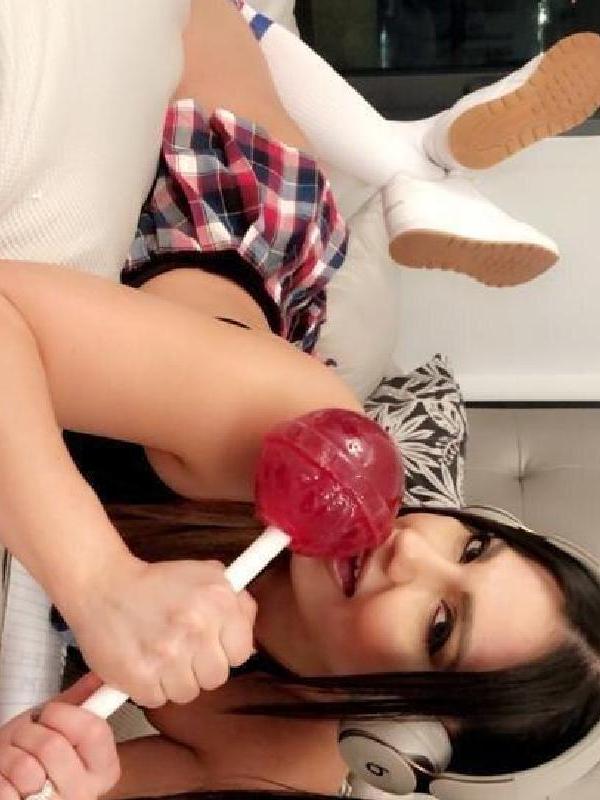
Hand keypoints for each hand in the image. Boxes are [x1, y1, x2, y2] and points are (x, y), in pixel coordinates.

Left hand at [0, 673, 119, 799]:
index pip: (94, 730)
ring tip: (14, 756)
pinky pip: (5, 788)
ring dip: (9, 753)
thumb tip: (102, 674)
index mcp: (102, 767)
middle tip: (28, 735)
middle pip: (53, 746)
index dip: (65, 714)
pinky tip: (7, 778)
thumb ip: (80, 700)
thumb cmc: (35, 754)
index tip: (51, 713)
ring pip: (25, 767)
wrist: (11, 782)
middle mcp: (84, 793)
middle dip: (29, 731)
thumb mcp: (59, 725)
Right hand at [66, 558, 257, 707]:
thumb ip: (237, 604)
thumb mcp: (205, 576)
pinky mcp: (141, 677)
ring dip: (174, 679)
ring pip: (188, 693)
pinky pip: (158, 700)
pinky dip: (150, 687)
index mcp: (218, 600)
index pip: (242, 653)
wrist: (103, 586)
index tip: (210, 644)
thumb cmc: (155, 583)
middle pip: (216, 677)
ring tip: (160, 654)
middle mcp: (197, 627)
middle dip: (200, 667)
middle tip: (181, 648)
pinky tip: (143, 662)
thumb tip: (252, 643)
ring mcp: (169, 655)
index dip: (225, 651)